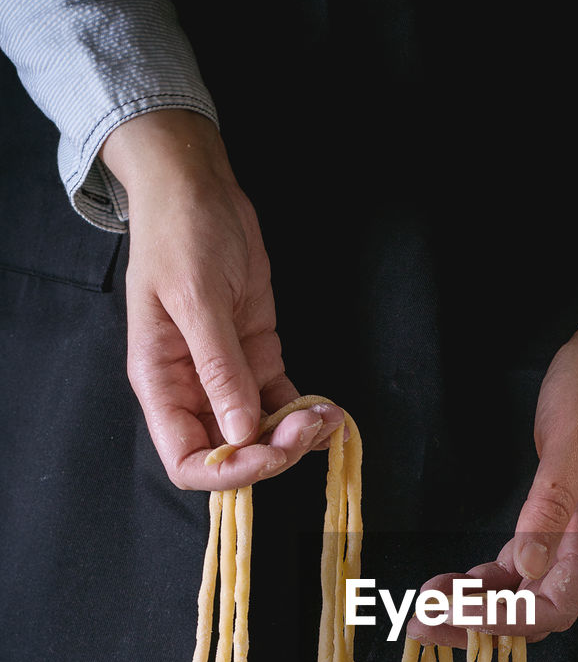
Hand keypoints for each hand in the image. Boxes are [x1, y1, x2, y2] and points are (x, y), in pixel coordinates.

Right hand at [100, 110, 344, 488]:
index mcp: (162, 383)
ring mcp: (227, 377)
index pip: (187, 460)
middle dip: (272, 452)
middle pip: (231, 454)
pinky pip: (281, 404)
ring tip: (328, 418)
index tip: (267, 451)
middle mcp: (192, 389)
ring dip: (296, 437)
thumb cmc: (182, 235)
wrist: (198, 189)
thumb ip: (218, 369)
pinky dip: (306, 415)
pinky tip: (330, 411)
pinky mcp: (256, 359)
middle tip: (308, 426)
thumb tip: (238, 433)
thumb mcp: (197, 300)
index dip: (228, 472)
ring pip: (261, 434)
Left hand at [408, 281, 577, 645]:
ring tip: (429, 598)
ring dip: (478, 603)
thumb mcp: (571, 438)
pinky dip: (490, 579)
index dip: (501, 623)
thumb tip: (529, 567)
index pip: (552, 607)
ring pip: (526, 593)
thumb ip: (552, 505)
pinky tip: (460, 578)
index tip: (449, 617)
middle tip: (419, 621)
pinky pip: (525, 566)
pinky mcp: (560, 518)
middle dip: (477, 623)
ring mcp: (576, 534)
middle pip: (535, 610)